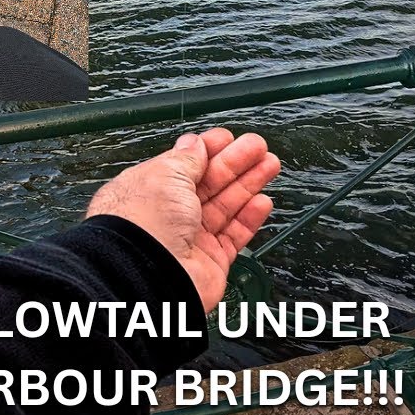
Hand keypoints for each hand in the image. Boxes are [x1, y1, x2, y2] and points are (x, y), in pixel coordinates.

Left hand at [86, 129, 280, 311]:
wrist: (148, 276)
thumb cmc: (144, 224)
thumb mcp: (166, 175)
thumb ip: (187, 159)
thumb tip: (195, 143)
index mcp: (151, 189)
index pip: (185, 165)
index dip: (209, 150)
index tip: (230, 138)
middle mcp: (170, 214)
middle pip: (210, 183)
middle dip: (237, 162)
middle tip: (259, 146)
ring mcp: (191, 238)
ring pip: (226, 206)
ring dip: (249, 184)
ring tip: (270, 165)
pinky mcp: (211, 261)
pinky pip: (235, 236)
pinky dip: (250, 218)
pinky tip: (263, 201)